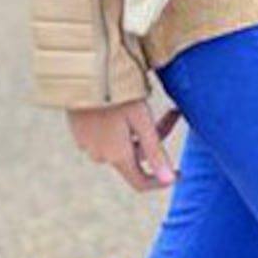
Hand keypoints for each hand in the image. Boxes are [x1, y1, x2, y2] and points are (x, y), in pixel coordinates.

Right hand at [66, 97, 183, 191]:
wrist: (79, 74)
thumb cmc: (114, 94)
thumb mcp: (141, 120)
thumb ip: (155, 151)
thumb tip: (170, 181)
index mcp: (117, 156)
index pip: (141, 183)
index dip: (161, 181)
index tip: (179, 171)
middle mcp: (100, 155)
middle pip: (135, 156)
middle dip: (154, 140)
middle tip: (173, 111)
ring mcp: (86, 143)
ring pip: (120, 144)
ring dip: (137, 131)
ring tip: (146, 103)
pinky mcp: (78, 130)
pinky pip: (104, 135)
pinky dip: (119, 126)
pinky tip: (122, 105)